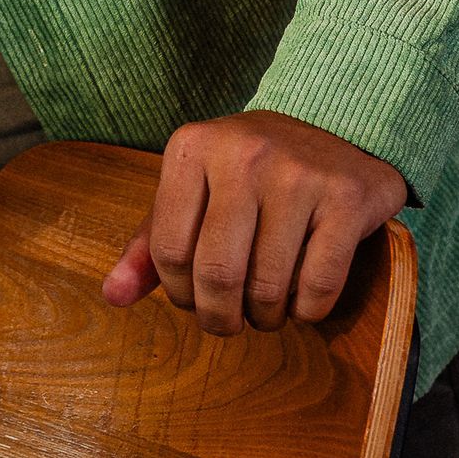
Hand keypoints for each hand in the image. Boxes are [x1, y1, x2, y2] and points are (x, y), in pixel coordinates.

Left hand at [102, 112, 408, 336]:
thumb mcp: (192, 195)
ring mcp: (298, 173)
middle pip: (218, 273)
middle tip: (228, 321)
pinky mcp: (346, 197)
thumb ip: (150, 245)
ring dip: (264, 317)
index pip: (168, 251)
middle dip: (220, 317)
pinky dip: (307, 311)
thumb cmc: (248, 177)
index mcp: (191, 147)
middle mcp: (242, 152)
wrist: (333, 136)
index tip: (193, 299)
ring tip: (264, 309)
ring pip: (269, 286)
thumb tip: (112, 296)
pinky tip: (302, 299)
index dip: (179, 292)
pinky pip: (318, 286)